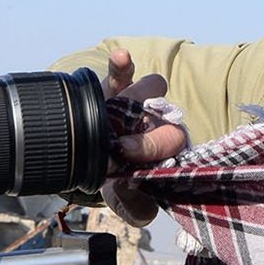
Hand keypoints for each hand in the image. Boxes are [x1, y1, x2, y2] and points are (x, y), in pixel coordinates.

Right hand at [103, 46, 187, 224]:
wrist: (92, 167)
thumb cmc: (118, 185)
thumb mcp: (127, 204)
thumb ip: (135, 206)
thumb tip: (130, 185)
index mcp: (166, 147)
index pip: (171, 138)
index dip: (151, 147)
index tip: (124, 156)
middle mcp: (155, 120)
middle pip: (163, 111)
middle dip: (142, 130)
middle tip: (118, 146)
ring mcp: (135, 101)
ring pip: (148, 87)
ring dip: (133, 97)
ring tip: (111, 111)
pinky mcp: (114, 88)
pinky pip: (122, 72)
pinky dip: (121, 64)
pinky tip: (121, 58)